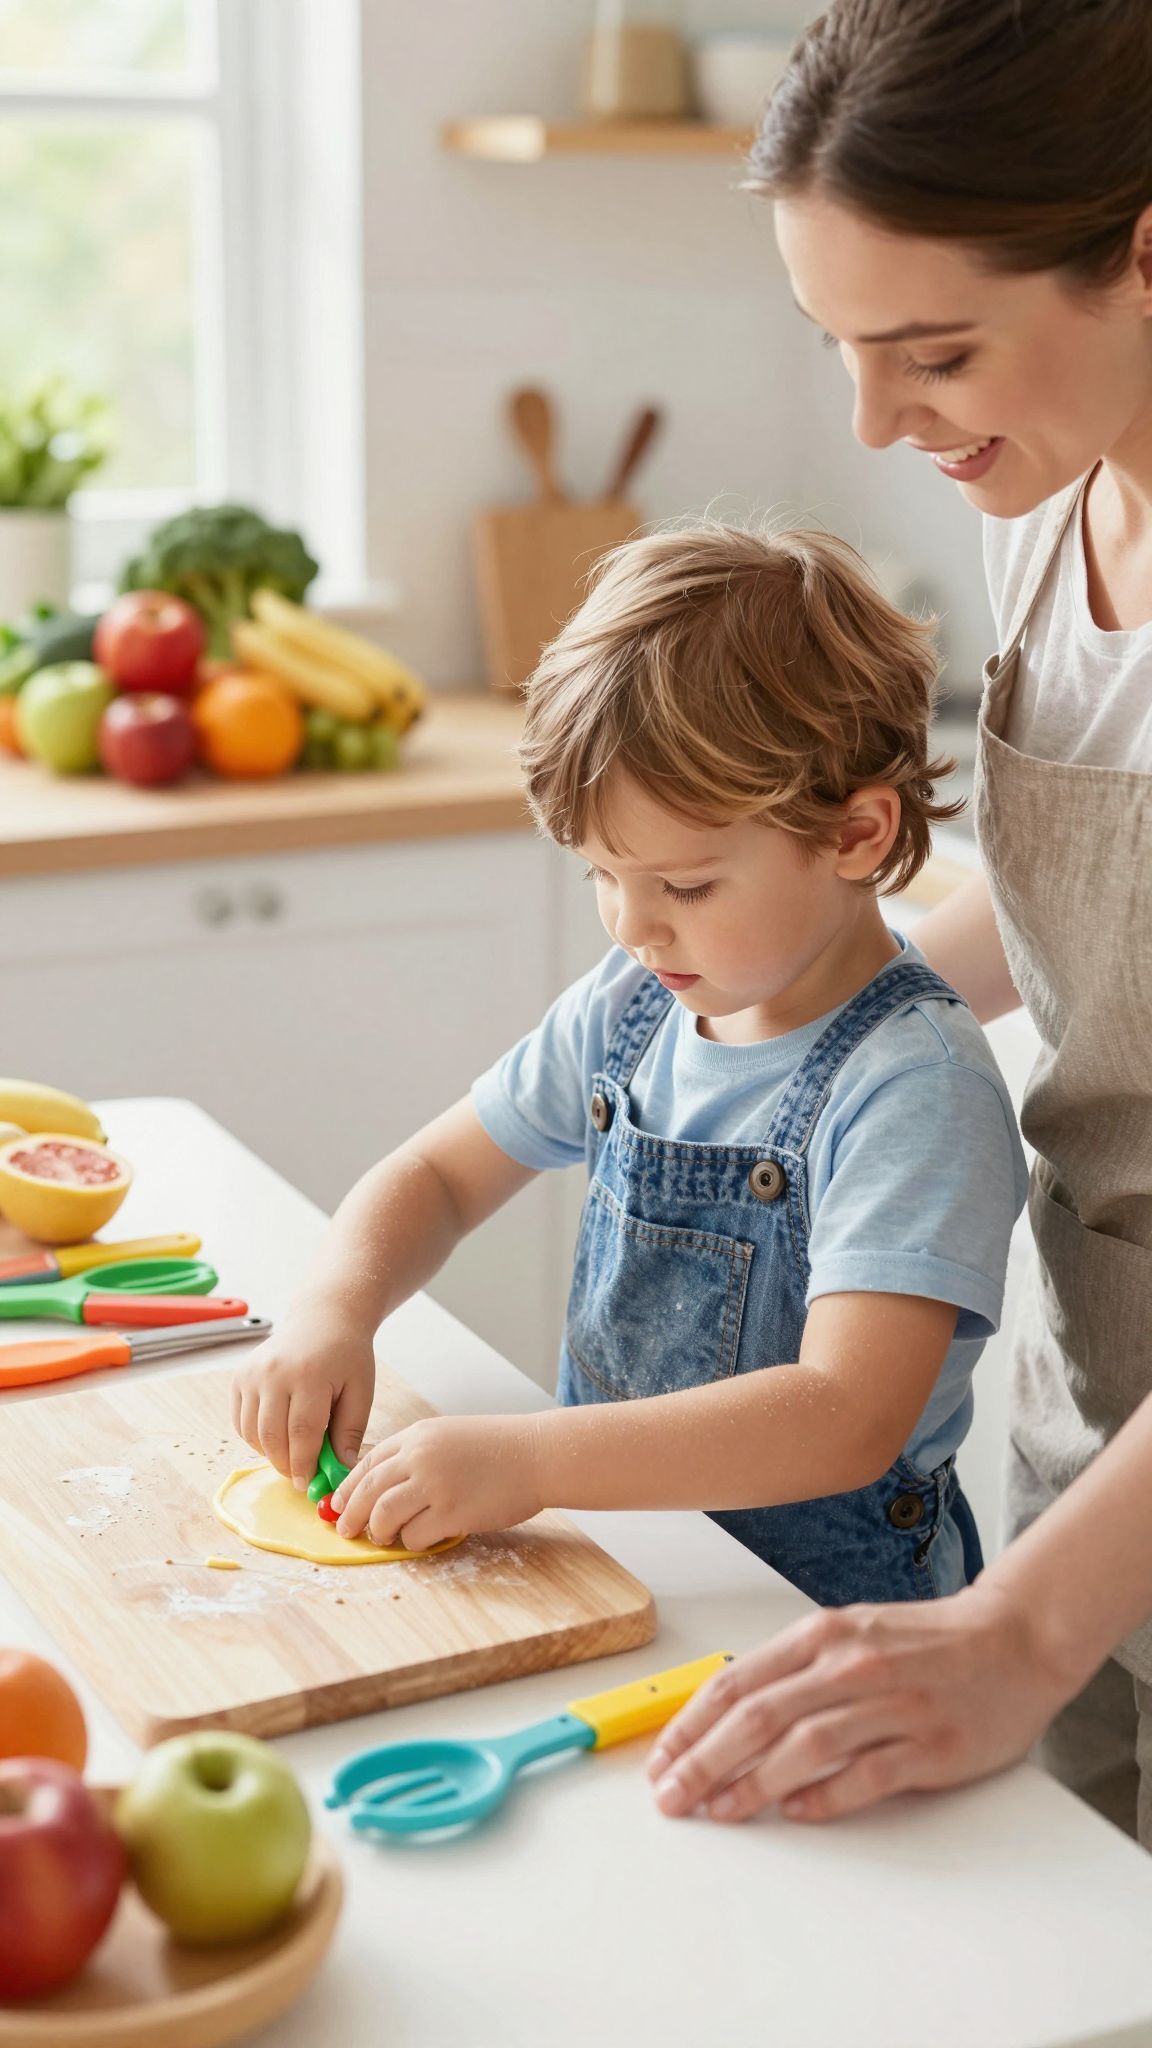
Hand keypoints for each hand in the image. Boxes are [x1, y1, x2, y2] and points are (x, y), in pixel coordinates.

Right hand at [231, 1299, 375, 1490]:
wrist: (322, 1319)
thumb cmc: (346, 1355)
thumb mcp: (361, 1390)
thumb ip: (350, 1430)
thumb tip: (340, 1469)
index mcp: (309, 1375)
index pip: (302, 1432)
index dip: (304, 1464)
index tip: (308, 1484)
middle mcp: (274, 1373)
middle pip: (272, 1436)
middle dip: (285, 1465)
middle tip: (299, 1476)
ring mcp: (252, 1374)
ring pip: (252, 1432)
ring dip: (270, 1453)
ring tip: (292, 1454)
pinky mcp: (240, 1377)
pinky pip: (240, 1421)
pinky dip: (256, 1438)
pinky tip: (277, 1435)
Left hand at [332, 1414, 543, 1549]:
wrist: (535, 1454)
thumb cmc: (497, 1448)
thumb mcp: (448, 1436)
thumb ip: (415, 1455)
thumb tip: (382, 1487)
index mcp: (417, 1436)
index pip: (367, 1463)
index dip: (348, 1488)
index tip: (338, 1505)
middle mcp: (420, 1457)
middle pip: (367, 1491)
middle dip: (350, 1514)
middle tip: (345, 1530)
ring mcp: (435, 1485)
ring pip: (383, 1515)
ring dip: (378, 1531)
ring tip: (382, 1537)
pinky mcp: (452, 1513)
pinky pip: (414, 1535)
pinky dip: (411, 1542)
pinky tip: (421, 1539)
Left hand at [645, 1581, 1076, 1824]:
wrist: (1014, 1639)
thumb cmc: (927, 1642)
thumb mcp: (851, 1633)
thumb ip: (796, 1668)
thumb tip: (729, 1713)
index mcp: (824, 1634)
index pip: (738, 1682)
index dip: (692, 1724)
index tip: (662, 1760)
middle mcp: (852, 1664)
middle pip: (759, 1717)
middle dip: (705, 1760)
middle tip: (672, 1797)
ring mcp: (892, 1705)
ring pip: (805, 1746)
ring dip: (754, 1784)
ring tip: (720, 1811)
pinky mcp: (930, 1746)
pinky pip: (867, 1775)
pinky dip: (826, 1796)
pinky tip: (797, 1812)